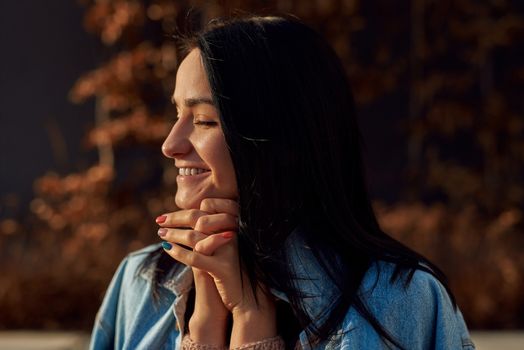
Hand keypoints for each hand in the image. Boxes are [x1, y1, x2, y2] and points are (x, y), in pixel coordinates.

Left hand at [157, 198, 237, 343]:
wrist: (248, 296)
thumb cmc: (232, 268)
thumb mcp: (225, 244)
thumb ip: (213, 228)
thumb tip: (188, 215)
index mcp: (236, 223)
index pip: (208, 205)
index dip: (187, 209)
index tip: (172, 215)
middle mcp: (235, 232)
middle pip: (199, 217)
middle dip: (176, 218)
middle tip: (159, 221)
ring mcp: (230, 250)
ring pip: (194, 237)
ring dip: (173, 234)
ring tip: (161, 234)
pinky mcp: (223, 268)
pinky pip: (195, 258)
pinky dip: (178, 252)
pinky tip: (167, 249)